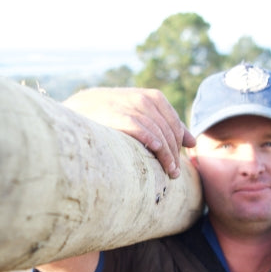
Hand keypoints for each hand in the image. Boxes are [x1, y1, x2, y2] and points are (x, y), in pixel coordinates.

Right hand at [64, 87, 195, 178]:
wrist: (77, 109)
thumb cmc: (111, 116)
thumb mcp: (139, 114)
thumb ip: (165, 124)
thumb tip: (193, 142)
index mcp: (151, 98)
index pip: (173, 122)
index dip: (179, 143)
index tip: (179, 163)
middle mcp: (142, 99)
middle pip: (167, 129)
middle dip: (174, 152)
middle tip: (175, 173)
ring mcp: (128, 106)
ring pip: (157, 131)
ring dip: (166, 154)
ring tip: (169, 172)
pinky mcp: (115, 115)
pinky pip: (138, 127)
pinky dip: (150, 139)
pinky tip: (156, 151)